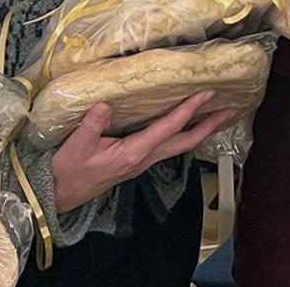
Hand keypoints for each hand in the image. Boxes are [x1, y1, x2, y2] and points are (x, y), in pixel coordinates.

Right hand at [52, 91, 236, 212]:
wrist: (60, 194)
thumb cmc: (68, 171)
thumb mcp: (76, 146)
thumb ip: (91, 125)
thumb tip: (105, 104)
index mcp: (134, 153)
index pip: (168, 128)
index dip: (188, 110)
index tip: (207, 94)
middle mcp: (144, 159)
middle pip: (184, 142)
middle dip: (208, 126)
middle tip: (229, 110)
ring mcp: (142, 162)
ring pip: (177, 145)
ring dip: (198, 131)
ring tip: (215, 116)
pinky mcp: (136, 161)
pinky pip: (166, 146)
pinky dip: (181, 134)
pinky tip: (182, 125)